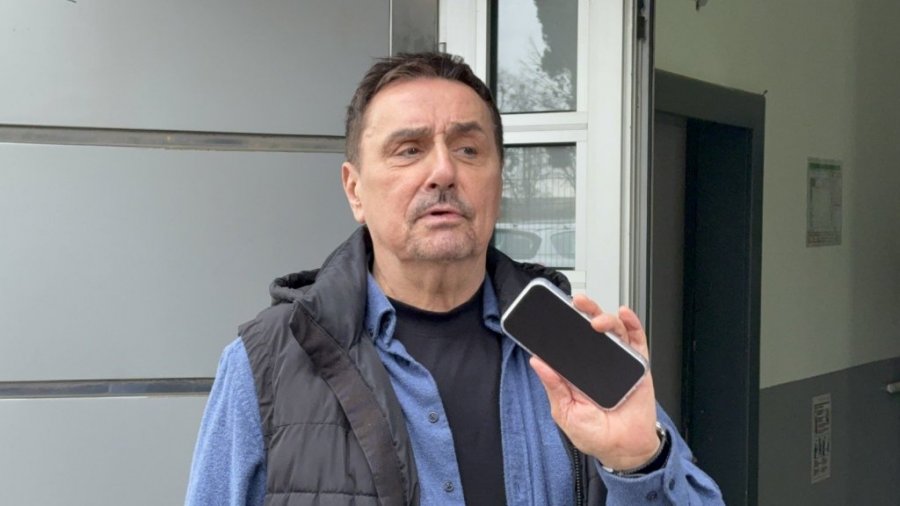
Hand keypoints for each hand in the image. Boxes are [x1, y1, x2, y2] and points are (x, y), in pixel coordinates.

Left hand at [530, 294, 659, 470]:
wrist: (624, 450)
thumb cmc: (595, 434)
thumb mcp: (566, 412)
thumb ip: (554, 386)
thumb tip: (538, 362)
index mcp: (575, 371)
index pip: (567, 342)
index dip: (561, 325)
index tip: (552, 312)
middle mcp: (595, 362)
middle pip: (590, 328)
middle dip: (583, 311)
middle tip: (576, 304)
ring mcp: (617, 361)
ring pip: (613, 330)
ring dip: (605, 318)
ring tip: (596, 320)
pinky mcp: (638, 365)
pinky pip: (637, 340)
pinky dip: (632, 323)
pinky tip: (624, 314)